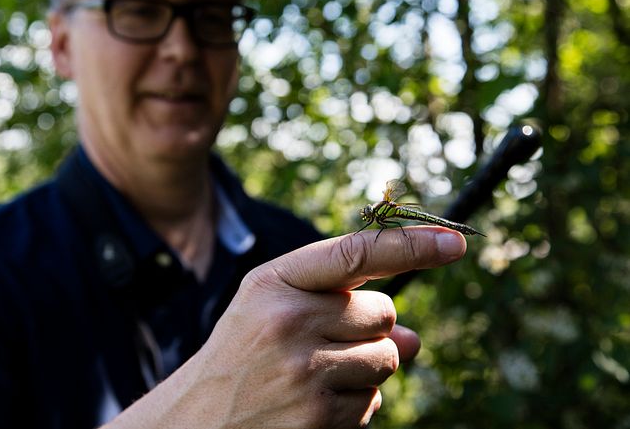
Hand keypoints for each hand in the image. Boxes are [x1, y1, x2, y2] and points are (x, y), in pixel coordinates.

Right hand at [108, 227, 465, 428]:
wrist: (198, 417)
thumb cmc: (245, 351)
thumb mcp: (273, 306)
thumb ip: (339, 302)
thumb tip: (415, 341)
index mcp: (275, 281)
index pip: (354, 253)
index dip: (410, 245)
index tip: (454, 243)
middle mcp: (290, 321)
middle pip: (385, 313)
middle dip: (369, 326)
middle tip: (326, 339)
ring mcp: (306, 372)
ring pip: (388, 358)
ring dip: (366, 366)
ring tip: (314, 373)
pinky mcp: (320, 418)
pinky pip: (373, 401)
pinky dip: (354, 401)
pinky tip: (312, 401)